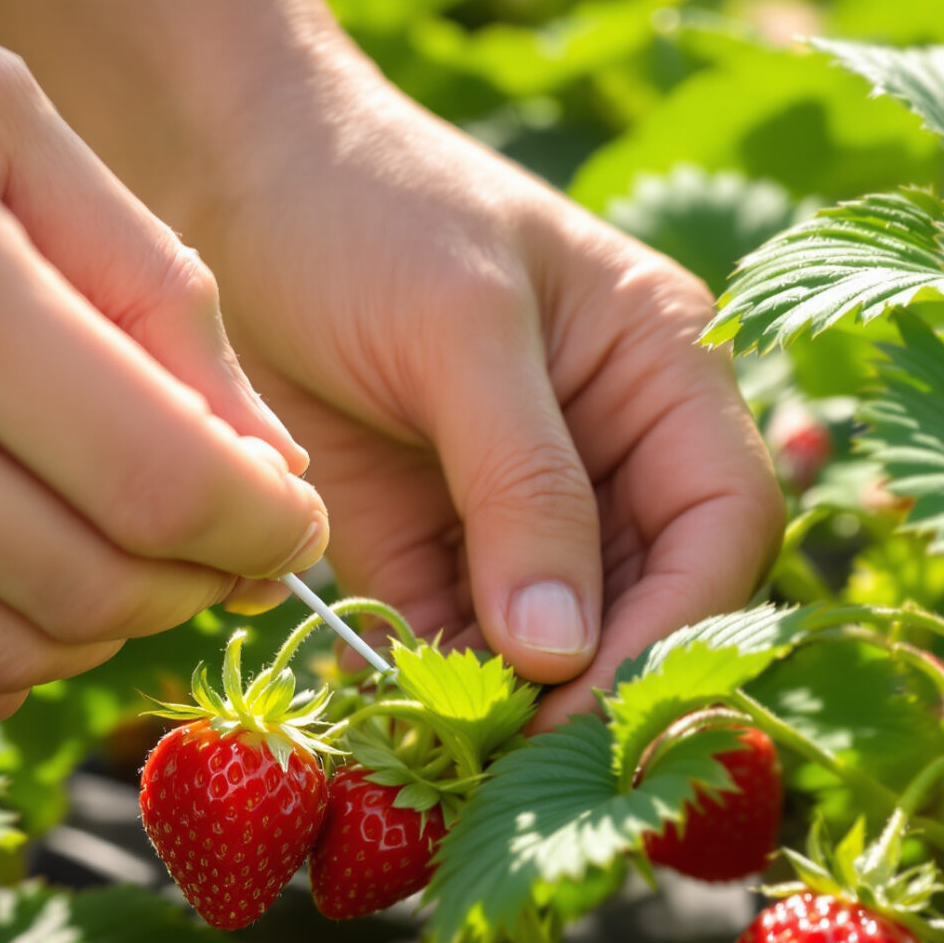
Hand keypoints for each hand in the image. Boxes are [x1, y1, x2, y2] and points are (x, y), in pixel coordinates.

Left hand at [188, 82, 784, 720]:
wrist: (219, 178)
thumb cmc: (364, 208)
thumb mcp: (459, 331)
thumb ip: (524, 484)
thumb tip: (562, 650)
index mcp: (662, 374)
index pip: (724, 523)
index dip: (680, 623)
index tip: (592, 700)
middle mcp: (612, 453)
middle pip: (653, 604)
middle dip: (597, 687)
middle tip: (519, 763)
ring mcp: (518, 511)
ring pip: (556, 648)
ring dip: (512, 711)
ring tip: (452, 764)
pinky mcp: (427, 551)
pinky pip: (454, 650)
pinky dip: (433, 696)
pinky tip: (394, 729)